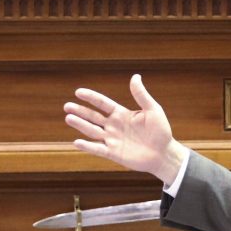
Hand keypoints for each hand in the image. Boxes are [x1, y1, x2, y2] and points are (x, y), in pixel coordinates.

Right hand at [64, 75, 185, 185]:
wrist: (164, 154)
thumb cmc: (161, 131)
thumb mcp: (153, 110)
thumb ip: (141, 95)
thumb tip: (135, 76)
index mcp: (121, 114)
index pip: (103, 104)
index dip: (91, 98)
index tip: (78, 92)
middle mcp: (114, 126)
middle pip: (93, 117)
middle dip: (80, 111)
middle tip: (67, 106)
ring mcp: (112, 140)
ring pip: (92, 131)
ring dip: (80, 125)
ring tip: (68, 118)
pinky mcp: (113, 154)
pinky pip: (98, 149)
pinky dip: (88, 146)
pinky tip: (77, 142)